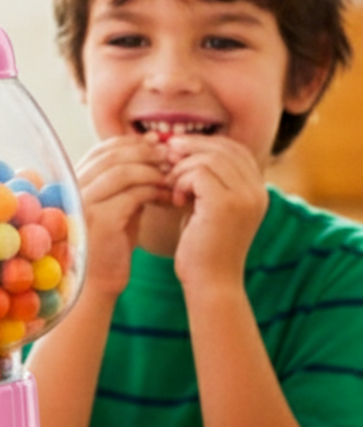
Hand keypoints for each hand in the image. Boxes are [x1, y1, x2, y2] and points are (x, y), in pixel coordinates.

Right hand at [74, 133, 171, 294]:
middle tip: (171, 158)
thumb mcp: (117, 205)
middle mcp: (72, 188)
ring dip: (154, 171)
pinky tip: (168, 196)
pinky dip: (155, 191)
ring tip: (173, 177)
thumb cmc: (110, 244)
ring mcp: (83, 203)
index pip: (102, 149)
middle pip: (112, 155)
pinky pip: (133, 194)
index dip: (132, 143)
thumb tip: (153, 149)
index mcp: (73, 182)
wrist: (98, 283)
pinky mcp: (100, 219)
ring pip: (123, 171)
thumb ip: (128, 181)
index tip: (159, 147)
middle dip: (146, 153)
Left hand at [165, 133, 268, 290]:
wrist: (209, 283)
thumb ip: (204, 180)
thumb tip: (178, 146)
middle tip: (167, 159)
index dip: (205, 143)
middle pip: (223, 148)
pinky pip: (199, 173)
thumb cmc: (201, 246)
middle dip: (190, 149)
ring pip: (208, 158)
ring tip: (172, 189)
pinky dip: (181, 181)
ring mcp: (245, 197)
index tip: (177, 150)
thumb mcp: (206, 207)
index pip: (235, 148)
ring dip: (182, 169)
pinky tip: (176, 200)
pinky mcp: (226, 204)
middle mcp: (258, 191)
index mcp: (257, 190)